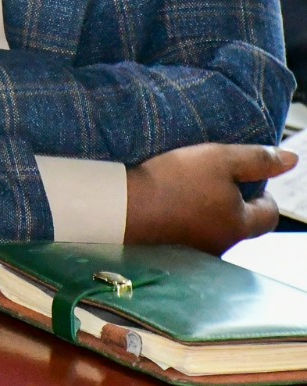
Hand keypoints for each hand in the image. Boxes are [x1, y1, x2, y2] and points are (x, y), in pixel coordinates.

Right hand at [125, 142, 296, 253]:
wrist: (121, 206)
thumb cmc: (171, 182)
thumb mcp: (218, 158)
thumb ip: (257, 159)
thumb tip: (292, 159)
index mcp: (239, 224)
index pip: (270, 213)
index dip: (263, 193)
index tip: (244, 178)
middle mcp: (221, 244)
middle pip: (240, 222)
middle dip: (233, 202)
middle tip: (211, 179)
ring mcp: (195, 251)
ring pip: (213, 229)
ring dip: (206, 211)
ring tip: (184, 189)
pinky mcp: (170, 252)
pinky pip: (187, 234)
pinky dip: (183, 220)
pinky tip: (167, 204)